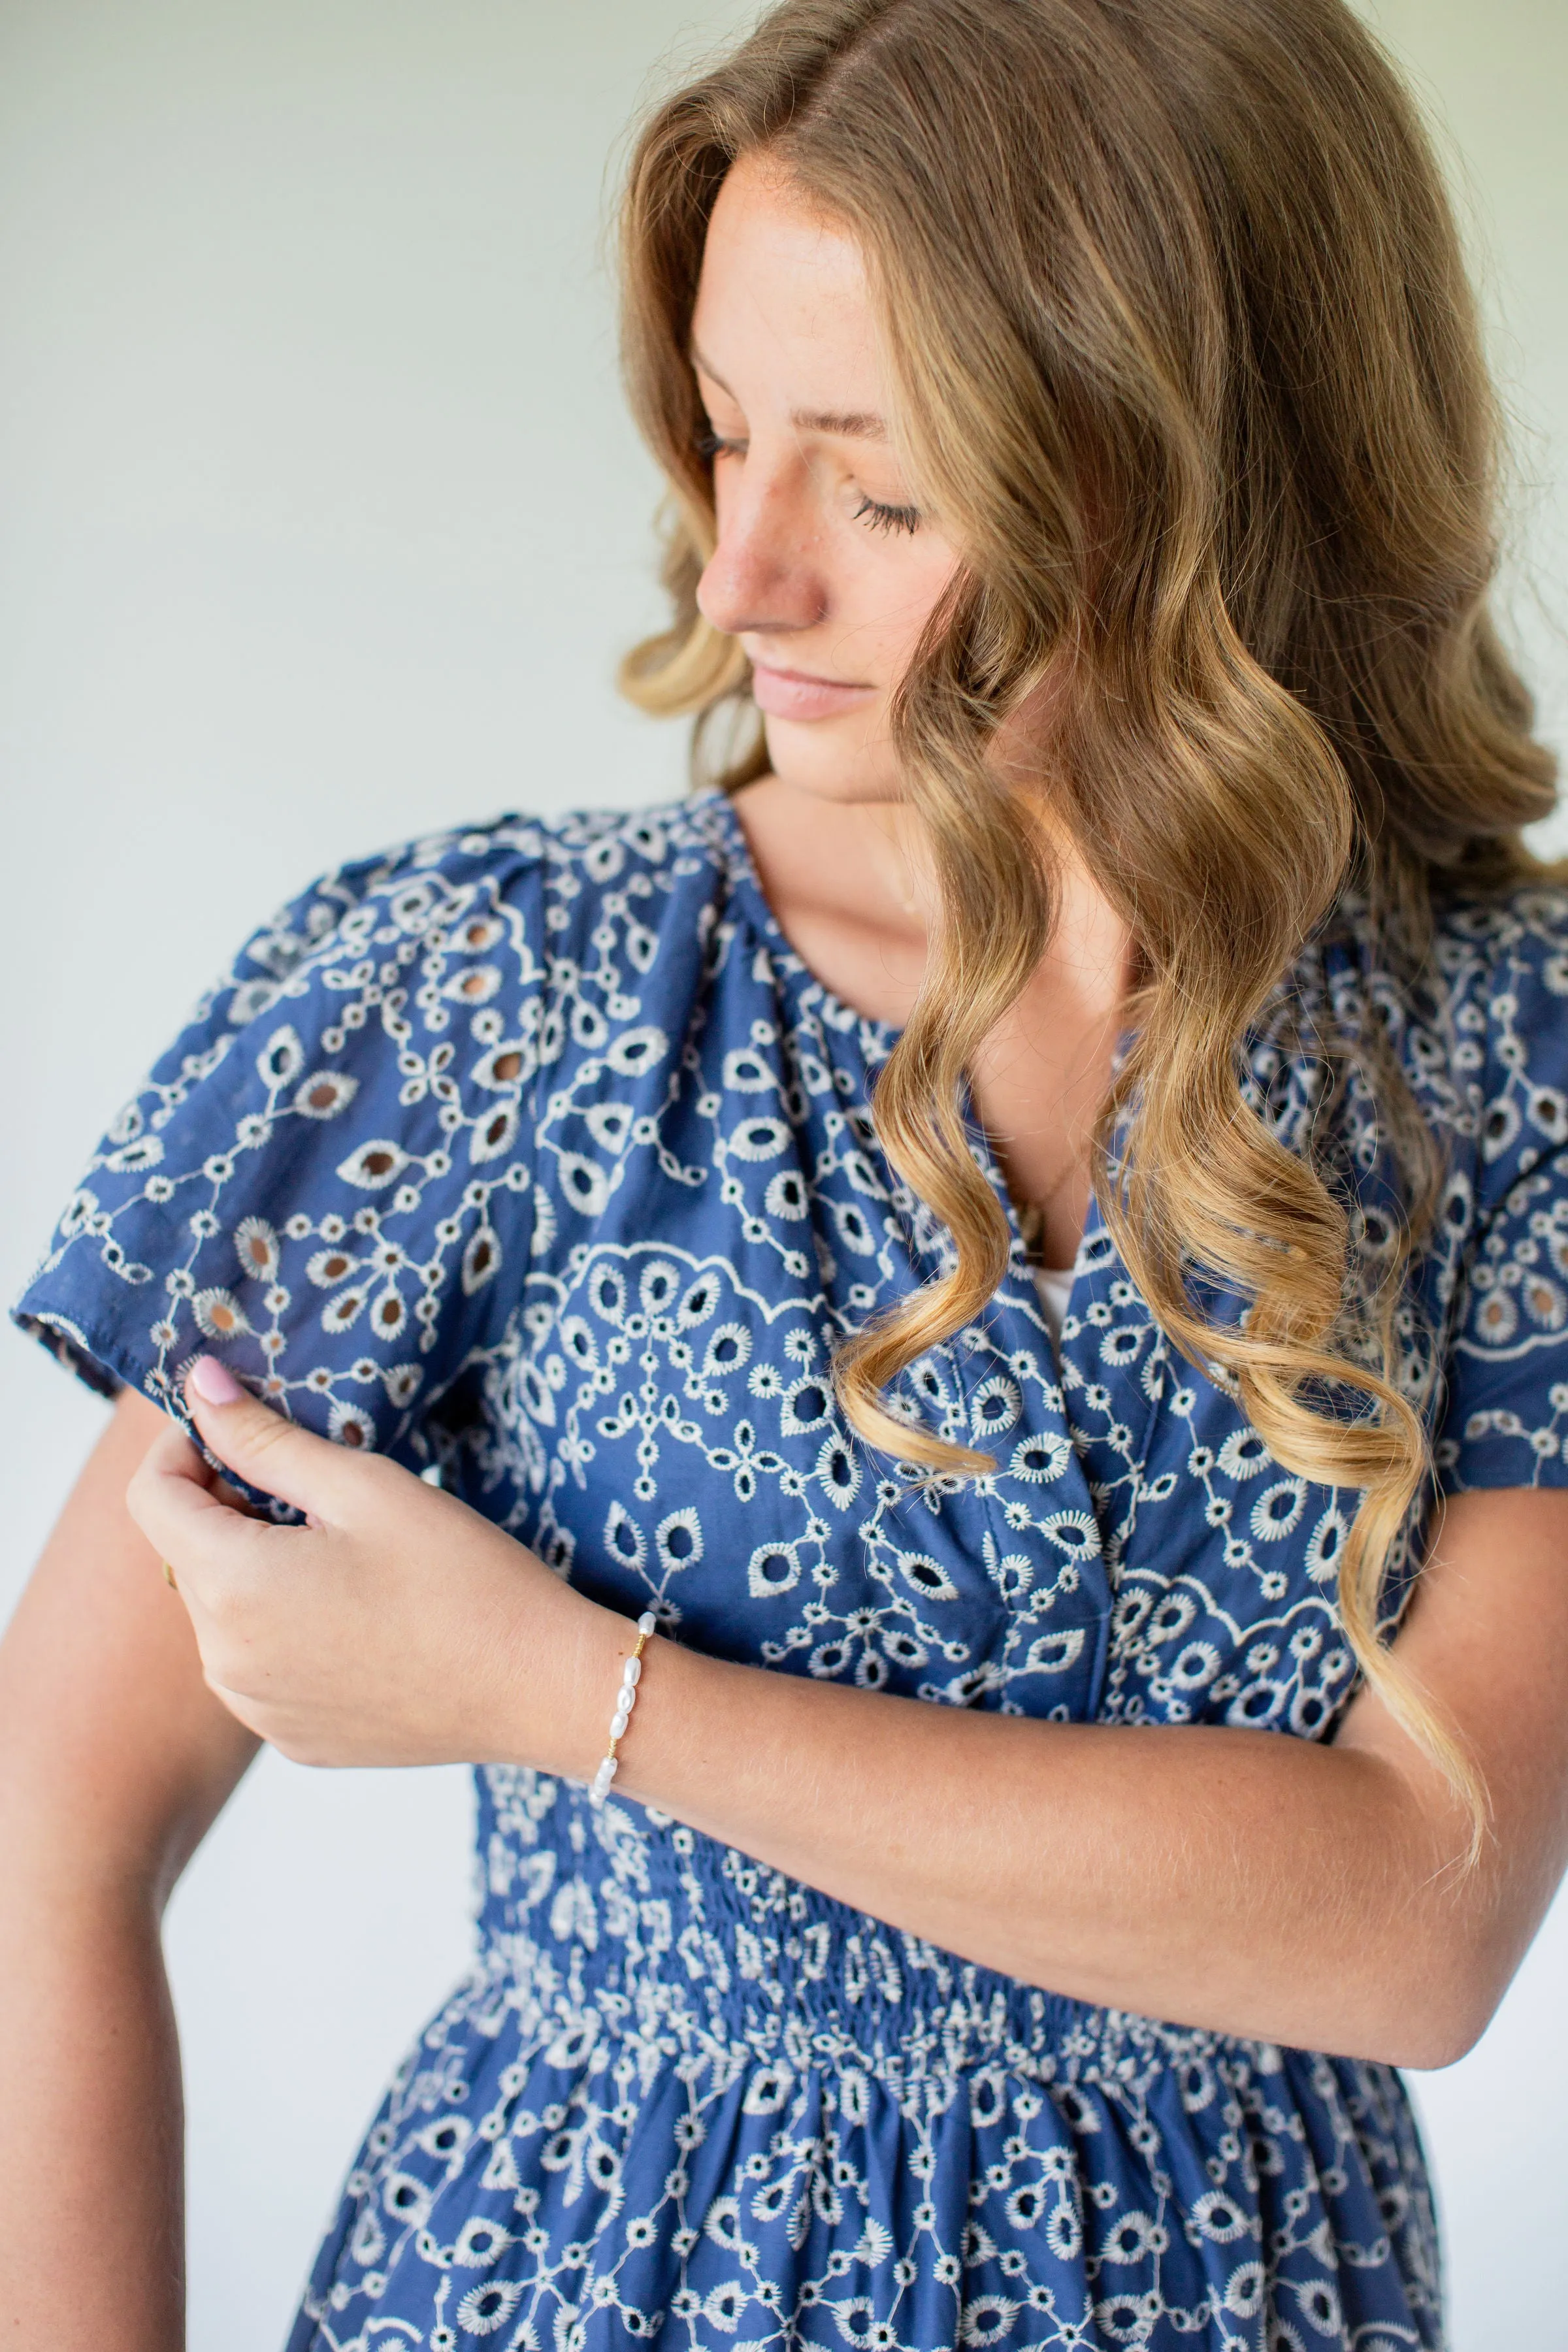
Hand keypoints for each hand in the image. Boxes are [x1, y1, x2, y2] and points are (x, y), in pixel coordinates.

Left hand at [124, 1356, 614, 1770]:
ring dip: (256, 1570)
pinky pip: (259, 1666)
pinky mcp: (293, 1739)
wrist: (539, 1689)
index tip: (241, 1428)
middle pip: (187, 1556)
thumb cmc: (463, 1578)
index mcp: (233, 1588)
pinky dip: (286, 1629)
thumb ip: (265, 1439)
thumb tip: (199, 1386)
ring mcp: (257, 1709)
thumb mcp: (364, 1487)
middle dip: (229, 1508)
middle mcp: (224, 1662)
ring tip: (347, 1556)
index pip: (151, 1497)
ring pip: (222, 1613)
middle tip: (318, 1490)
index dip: (184, 1447)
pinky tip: (360, 1616)